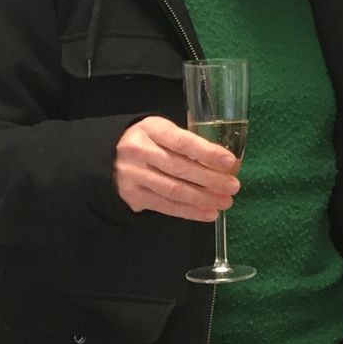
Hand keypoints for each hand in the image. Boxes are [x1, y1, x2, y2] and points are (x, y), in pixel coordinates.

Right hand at [112, 115, 239, 220]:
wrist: (109, 156)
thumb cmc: (150, 142)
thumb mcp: (164, 132)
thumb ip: (190, 145)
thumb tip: (228, 165)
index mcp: (151, 130)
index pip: (182, 142)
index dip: (208, 152)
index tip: (230, 162)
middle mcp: (139, 151)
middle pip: (180, 168)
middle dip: (211, 179)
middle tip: (233, 186)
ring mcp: (133, 175)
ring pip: (173, 190)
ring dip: (203, 198)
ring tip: (225, 202)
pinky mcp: (132, 195)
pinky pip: (165, 206)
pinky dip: (189, 211)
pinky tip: (208, 213)